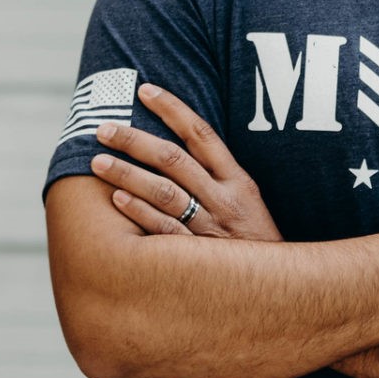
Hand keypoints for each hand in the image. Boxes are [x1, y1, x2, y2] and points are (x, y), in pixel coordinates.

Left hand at [90, 83, 282, 240]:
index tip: (144, 90)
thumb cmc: (255, 242)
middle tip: (103, 129)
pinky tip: (118, 199)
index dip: (172, 109)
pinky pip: (166, 231)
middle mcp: (224, 199)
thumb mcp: (247, 202)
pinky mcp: (199, 256)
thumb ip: (217, 177)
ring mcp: (211, 228)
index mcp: (237, 180)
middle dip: (135, 140)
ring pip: (165, 192)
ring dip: (128, 174)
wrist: (281, 287)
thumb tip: (179, 147)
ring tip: (97, 162)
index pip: (202, 134)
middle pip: (174, 159)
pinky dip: (141, 213)